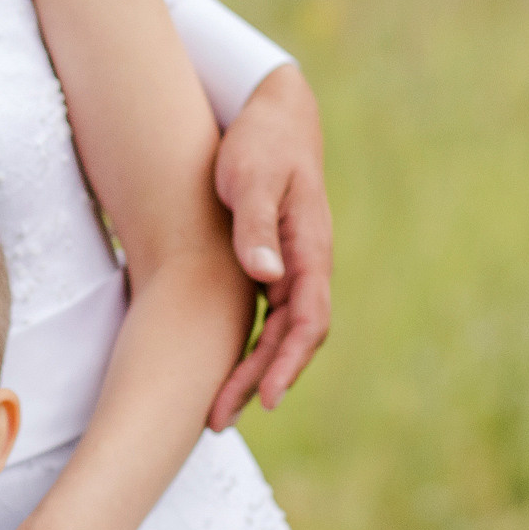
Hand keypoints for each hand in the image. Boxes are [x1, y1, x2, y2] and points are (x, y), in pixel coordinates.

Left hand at [207, 63, 333, 428]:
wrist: (271, 110)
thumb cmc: (260, 141)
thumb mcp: (251, 177)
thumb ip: (256, 224)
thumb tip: (266, 276)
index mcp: (310, 248)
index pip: (308, 320)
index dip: (286, 363)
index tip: (265, 398)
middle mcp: (307, 264)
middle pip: (293, 339)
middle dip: (261, 381)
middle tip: (219, 419)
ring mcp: (293, 265)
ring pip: (280, 332)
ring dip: (254, 370)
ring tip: (218, 409)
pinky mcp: (274, 261)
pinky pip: (268, 315)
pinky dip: (250, 344)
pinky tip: (224, 365)